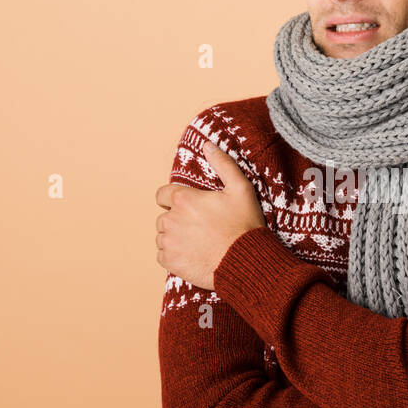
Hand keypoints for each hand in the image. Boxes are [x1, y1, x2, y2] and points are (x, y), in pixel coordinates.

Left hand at [155, 140, 265, 290]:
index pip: (162, 195)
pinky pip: (162, 256)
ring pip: (162, 237)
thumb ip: (223, 164)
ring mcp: (169, 242)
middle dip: (176, 220)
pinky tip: (191, 255)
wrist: (246, 261)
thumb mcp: (240, 189)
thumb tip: (207, 145)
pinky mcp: (170, 262)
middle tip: (198, 228)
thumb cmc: (244, 225)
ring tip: (196, 242)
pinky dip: (173, 256)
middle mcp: (171, 220)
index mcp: (184, 200)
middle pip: (163, 217)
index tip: (187, 207)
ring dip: (173, 238)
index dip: (173, 200)